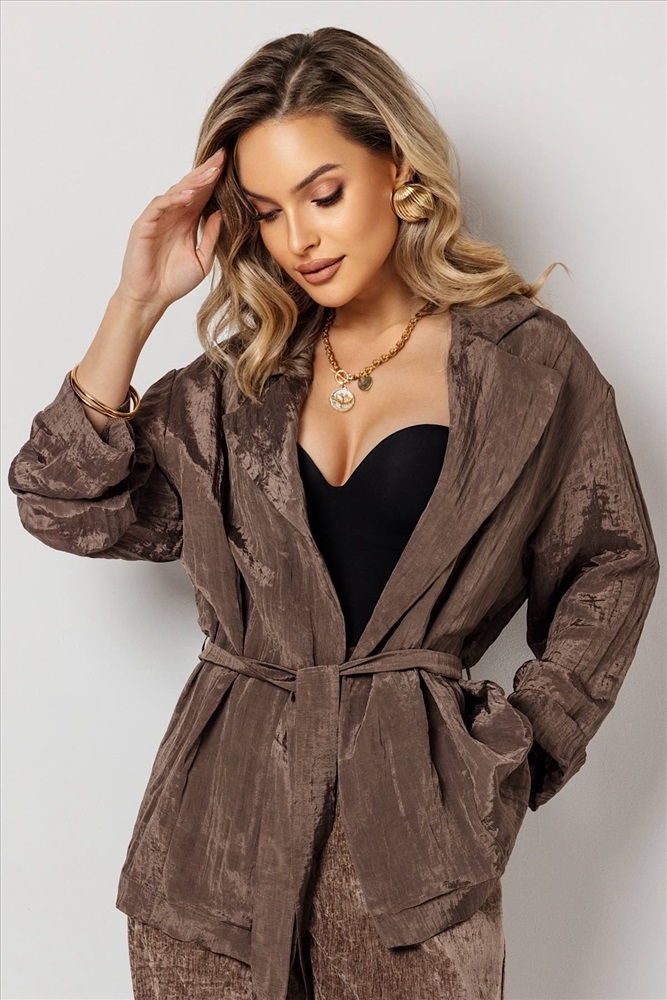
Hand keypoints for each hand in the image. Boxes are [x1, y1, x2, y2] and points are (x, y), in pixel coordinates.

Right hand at [115, 148, 225, 315]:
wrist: (152, 298)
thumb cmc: (173, 282)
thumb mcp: (202, 259)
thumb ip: (212, 236)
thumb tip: (223, 213)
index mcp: (187, 222)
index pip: (203, 195)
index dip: (215, 180)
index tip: (231, 166)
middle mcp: (173, 216)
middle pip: (191, 187)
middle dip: (207, 172)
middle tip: (223, 157)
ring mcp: (158, 218)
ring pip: (176, 192)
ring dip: (194, 182)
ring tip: (211, 173)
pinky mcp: (144, 225)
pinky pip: (159, 206)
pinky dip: (174, 198)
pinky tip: (189, 194)